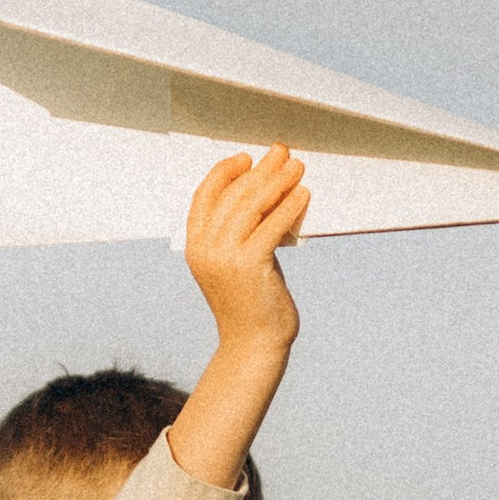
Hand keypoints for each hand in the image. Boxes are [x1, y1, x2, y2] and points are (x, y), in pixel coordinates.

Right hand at [184, 144, 307, 349]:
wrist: (252, 345)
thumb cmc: (249, 304)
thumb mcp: (234, 264)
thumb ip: (238, 233)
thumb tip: (265, 195)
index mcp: (195, 246)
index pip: (205, 195)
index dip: (225, 172)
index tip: (247, 159)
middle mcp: (205, 249)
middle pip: (233, 195)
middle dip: (260, 171)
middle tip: (281, 154)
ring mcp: (225, 257)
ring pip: (252, 206)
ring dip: (278, 182)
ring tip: (296, 168)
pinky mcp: (249, 265)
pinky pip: (272, 225)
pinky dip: (289, 206)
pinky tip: (303, 195)